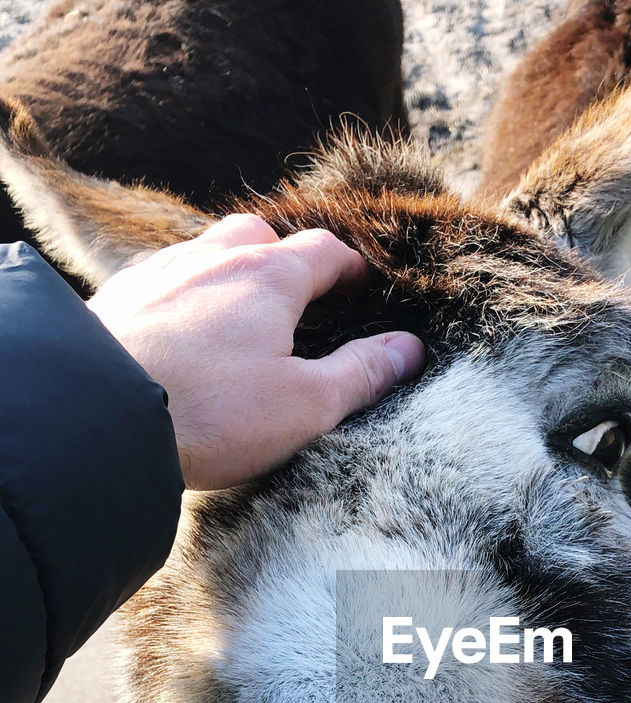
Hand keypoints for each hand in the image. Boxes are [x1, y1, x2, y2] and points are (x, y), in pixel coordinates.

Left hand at [87, 214, 425, 488]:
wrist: (98, 417)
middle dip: (285, 257)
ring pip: (206, 252)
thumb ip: (361, 374)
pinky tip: (183, 334)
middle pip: (259, 235)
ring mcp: (159, 272)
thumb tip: (410, 350)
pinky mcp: (117, 297)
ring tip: (239, 317)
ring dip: (231, 273)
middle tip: (299, 296)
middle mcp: (213, 259)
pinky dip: (185, 294)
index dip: (350, 267)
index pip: (324, 251)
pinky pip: (163, 279)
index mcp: (268, 278)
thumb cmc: (211, 412)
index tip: (361, 286)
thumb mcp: (306, 405)